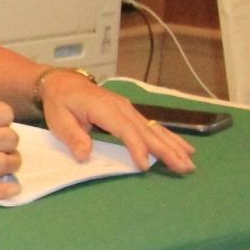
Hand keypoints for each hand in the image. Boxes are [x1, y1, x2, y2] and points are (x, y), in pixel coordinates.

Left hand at [38, 71, 197, 174]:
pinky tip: (183, 147)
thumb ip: (73, 137)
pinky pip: (153, 126)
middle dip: (167, 149)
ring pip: (155, 128)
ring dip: (173, 145)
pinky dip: (169, 137)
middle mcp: (122, 107)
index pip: (125, 129)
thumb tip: (84, 155)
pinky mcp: (131, 113)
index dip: (137, 147)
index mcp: (104, 108)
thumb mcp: (59, 120)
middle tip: (184, 167)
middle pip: (147, 130)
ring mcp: (129, 109)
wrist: (63, 82)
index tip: (145, 165)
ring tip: (190, 161)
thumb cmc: (61, 103)